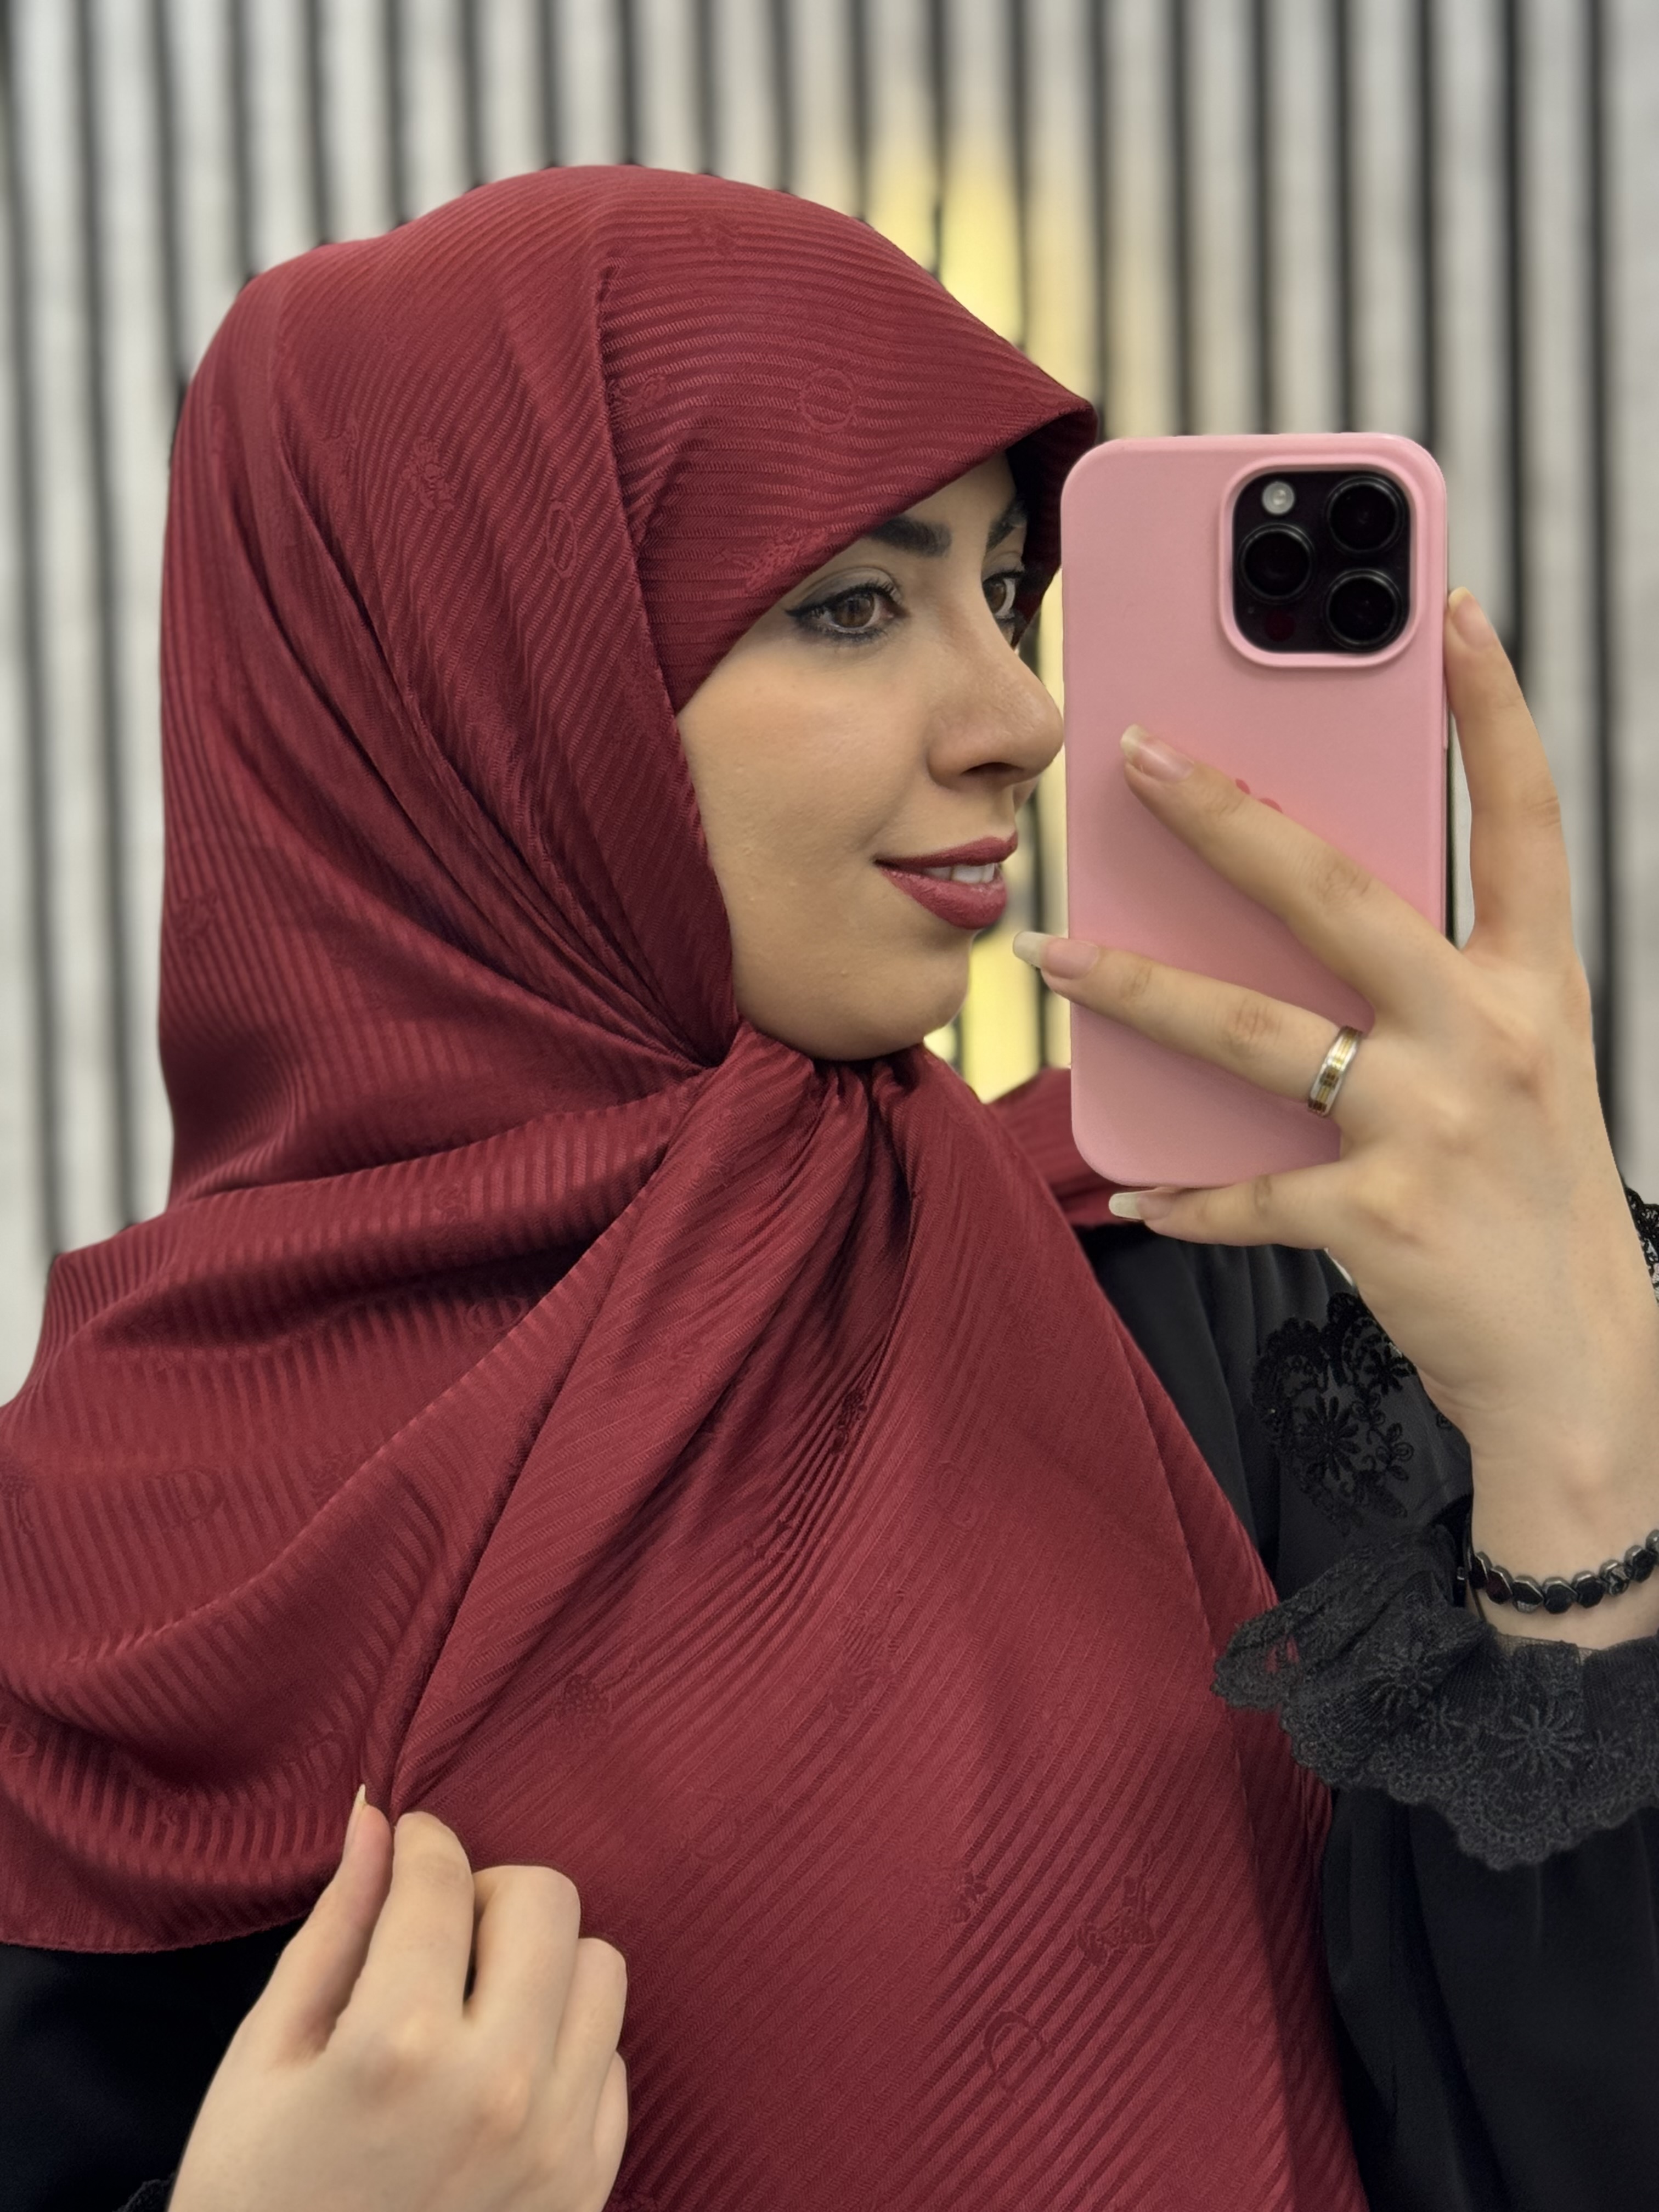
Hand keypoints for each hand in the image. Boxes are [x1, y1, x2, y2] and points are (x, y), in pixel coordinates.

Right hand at [170, 1797, 627, 2211]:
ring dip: (541, 1966)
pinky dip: (565, 2047)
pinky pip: (614, 2060)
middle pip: (547, 1902)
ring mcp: (554, 2140)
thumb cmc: (256, 2196)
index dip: (422, 1841)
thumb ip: (336, 1927)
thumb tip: (378, 1820)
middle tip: (439, 1935)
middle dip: (489, 1895)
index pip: (442, 1877)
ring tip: (474, 2005)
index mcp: (397, 2044)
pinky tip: (497, 2076)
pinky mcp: (587, 2184)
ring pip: (601, 1969)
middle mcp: (496, 2085)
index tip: (411, 1844)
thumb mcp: (265, 2057)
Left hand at [1018, 589, 1658, 1643]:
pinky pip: (1244, 1192)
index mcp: (1535, 986)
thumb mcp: (1513, 1071)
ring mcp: (1432, 1126)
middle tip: (1134, 750)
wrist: (1581, 1370)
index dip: (1491, 710)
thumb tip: (1287, 922)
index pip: (1523, 819)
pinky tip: (1128, 1187)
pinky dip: (1181, 1192)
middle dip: (1227, 814)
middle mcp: (1489, 1037)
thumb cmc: (1532, 1201)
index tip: (1446, 607)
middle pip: (1338, 894)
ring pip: (1254, 1032)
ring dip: (1139, 987)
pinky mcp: (1379, 1217)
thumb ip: (1424, 992)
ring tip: (1054, 947)